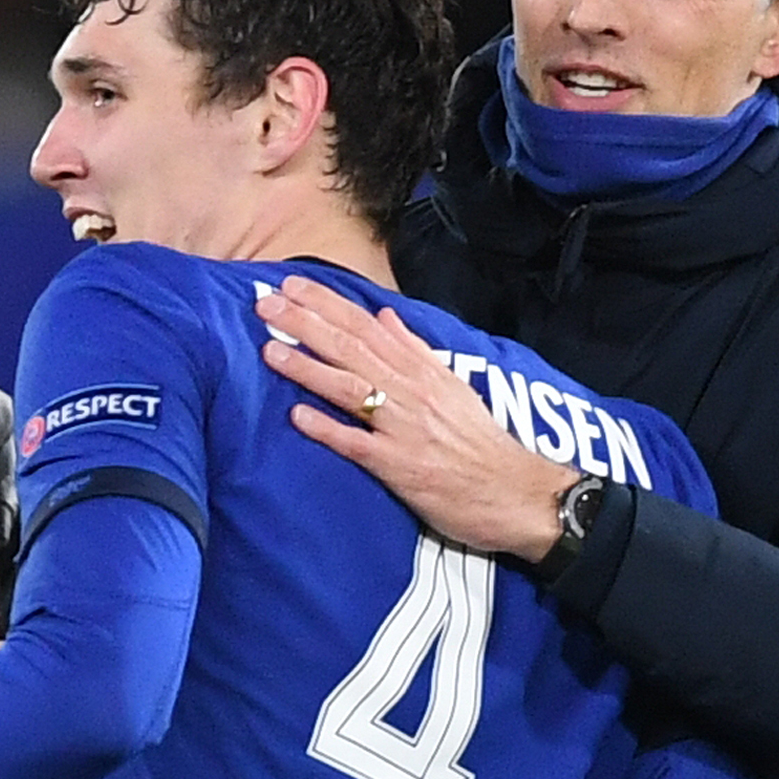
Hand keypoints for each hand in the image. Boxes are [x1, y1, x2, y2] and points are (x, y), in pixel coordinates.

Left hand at [254, 277, 577, 560]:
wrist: (513, 491)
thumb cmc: (477, 442)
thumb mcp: (452, 385)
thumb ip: (415, 349)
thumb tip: (384, 314)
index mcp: (421, 370)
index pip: (367, 327)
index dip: (327, 305)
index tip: (291, 286)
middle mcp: (410, 392)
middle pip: (352, 349)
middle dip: (306, 324)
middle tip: (265, 305)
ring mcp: (403, 428)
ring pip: (351, 389)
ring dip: (308, 368)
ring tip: (269, 350)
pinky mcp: (398, 466)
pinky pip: (357, 444)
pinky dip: (328, 428)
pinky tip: (297, 416)